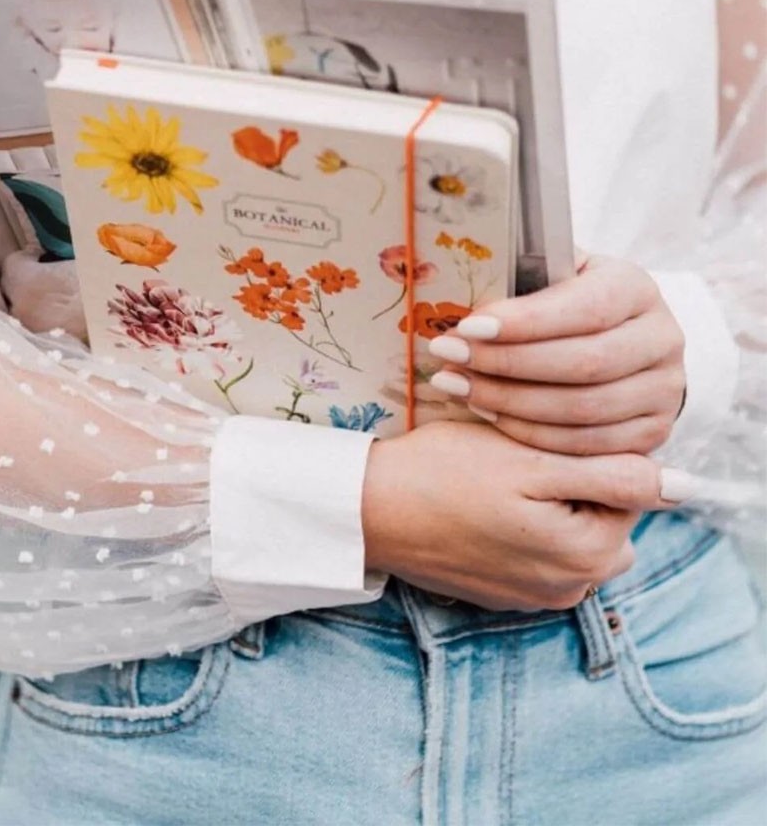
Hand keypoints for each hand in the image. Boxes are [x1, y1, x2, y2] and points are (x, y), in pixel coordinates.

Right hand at [360, 421, 682, 610]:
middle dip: (571, 485)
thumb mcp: (530, 460)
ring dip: (546, 508)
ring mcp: (534, 596)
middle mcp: (571, 586)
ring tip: (496, 482)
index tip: (538, 442)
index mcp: (589, 552)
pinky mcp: (503, 595)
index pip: (628, 491)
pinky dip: (520, 530)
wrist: (367, 510)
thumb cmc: (443, 474)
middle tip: (516, 460)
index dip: (587, 455)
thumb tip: (670, 483)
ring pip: (569, 536)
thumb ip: (607, 472)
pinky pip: (536, 555)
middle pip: (602, 517)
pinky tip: (481, 507)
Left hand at [426, 254, 685, 455]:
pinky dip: (529, 433)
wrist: (615, 338)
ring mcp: (663, 390)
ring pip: (583, 409)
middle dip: (506, 363)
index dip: (525, 322)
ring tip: (455, 385)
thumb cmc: (564, 300)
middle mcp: (662, 338)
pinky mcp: (651, 433)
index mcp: (635, 287)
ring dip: (508, 401)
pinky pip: (585, 444)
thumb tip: (461, 284)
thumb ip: (520, 275)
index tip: (467, 327)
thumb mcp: (551, 272)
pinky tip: (486, 412)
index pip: (586, 308)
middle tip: (448, 357)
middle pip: (585, 363)